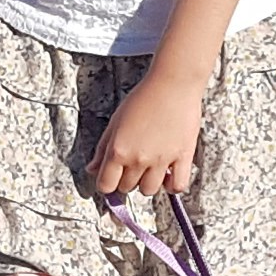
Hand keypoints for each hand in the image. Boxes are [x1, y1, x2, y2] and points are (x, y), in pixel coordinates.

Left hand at [89, 77, 203, 202]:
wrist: (173, 84)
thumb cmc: (143, 98)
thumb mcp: (115, 121)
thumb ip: (103, 148)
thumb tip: (92, 169)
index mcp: (118, 150)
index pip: (106, 185)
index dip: (106, 183)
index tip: (111, 177)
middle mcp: (139, 159)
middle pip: (126, 188)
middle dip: (126, 179)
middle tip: (132, 164)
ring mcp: (162, 160)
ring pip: (149, 191)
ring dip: (146, 183)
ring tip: (150, 168)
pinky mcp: (183, 157)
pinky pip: (177, 186)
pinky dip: (172, 186)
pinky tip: (168, 175)